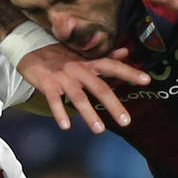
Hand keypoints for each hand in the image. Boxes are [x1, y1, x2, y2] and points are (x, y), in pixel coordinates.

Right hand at [16, 43, 150, 132]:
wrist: (31, 48)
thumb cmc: (61, 54)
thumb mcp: (84, 54)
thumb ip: (106, 56)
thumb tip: (126, 52)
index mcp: (89, 62)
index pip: (113, 66)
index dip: (129, 72)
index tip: (147, 80)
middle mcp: (79, 69)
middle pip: (99, 87)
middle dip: (113, 104)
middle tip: (126, 121)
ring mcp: (63, 77)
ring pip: (79, 97)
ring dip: (89, 114)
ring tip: (100, 130)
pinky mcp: (48, 84)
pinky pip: (54, 100)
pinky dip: (60, 112)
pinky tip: (66, 126)